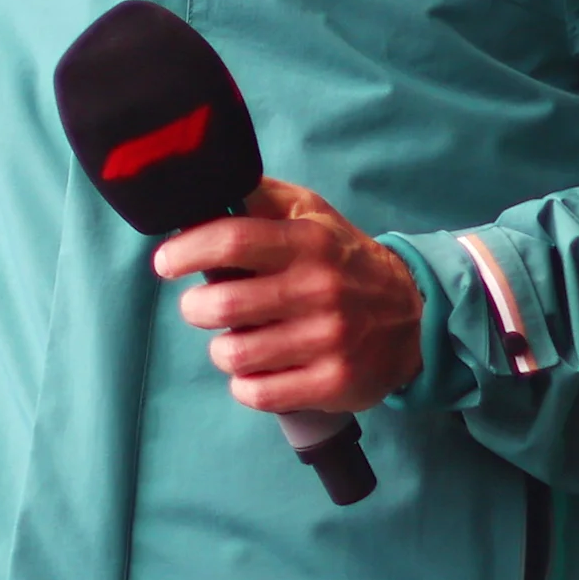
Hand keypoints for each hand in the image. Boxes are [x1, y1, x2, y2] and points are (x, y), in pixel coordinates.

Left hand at [152, 178, 423, 415]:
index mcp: (308, 242)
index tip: (165, 262)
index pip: (232, 241)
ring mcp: (328, 340)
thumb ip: (259, 197)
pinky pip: (260, 393)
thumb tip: (203, 186)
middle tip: (200, 306)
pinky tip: (254, 370)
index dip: (186, 250)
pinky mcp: (333, 383)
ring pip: (236, 354)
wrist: (413, 315)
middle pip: (225, 304)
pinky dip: (244, 384)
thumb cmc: (342, 258)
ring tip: (232, 340)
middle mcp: (319, 290)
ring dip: (220, 349)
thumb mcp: (310, 213)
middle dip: (195, 307)